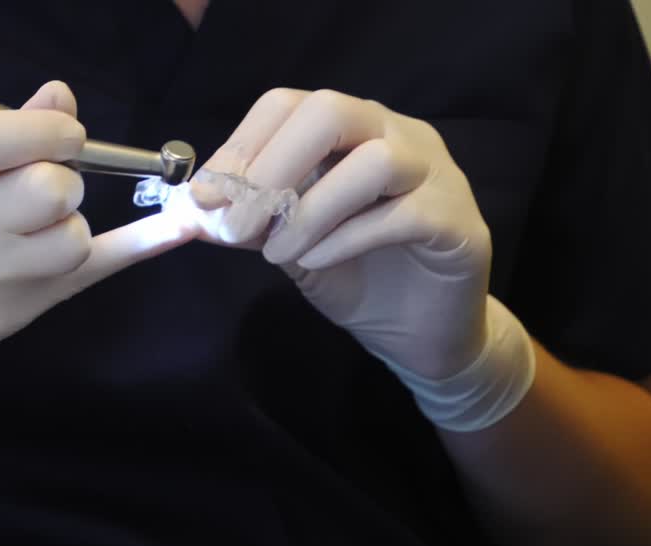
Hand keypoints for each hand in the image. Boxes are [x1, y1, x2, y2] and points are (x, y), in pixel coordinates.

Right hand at [0, 82, 191, 404]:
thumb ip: (4, 126)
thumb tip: (63, 98)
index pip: (19, 137)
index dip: (54, 133)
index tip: (59, 137)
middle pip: (54, 192)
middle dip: (62, 181)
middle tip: (41, 186)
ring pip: (73, 240)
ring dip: (67, 225)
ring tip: (31, 228)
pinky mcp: (4, 319)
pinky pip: (87, 276)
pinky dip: (137, 248)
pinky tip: (180, 228)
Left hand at [180, 88, 533, 429]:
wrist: (420, 334)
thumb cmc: (355, 278)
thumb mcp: (287, 245)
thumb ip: (249, 221)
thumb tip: (193, 210)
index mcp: (350, 129)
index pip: (288, 105)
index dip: (240, 147)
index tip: (204, 198)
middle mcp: (396, 135)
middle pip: (331, 111)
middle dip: (271, 167)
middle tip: (238, 224)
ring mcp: (435, 173)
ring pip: (374, 161)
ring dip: (309, 210)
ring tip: (277, 253)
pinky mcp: (458, 222)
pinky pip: (402, 215)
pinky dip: (345, 239)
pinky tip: (315, 264)